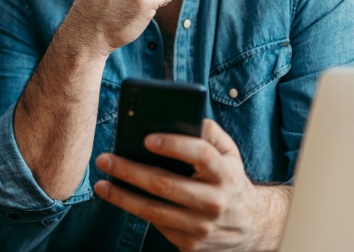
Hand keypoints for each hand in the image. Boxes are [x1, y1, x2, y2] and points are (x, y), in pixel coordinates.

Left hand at [93, 119, 288, 250]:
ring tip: (101, 184)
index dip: (174, 145)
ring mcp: (202, 227)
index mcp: (225, 174)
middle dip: (130, 171)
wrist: (252, 227)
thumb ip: (210, 132)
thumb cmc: (230, 181)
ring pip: (154, 211)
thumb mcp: (230, 155)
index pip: (201, 155)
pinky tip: (119, 198)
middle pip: (166, 185)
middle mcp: (215, 202)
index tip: (147, 139)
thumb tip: (185, 115)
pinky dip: (135, 210)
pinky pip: (156, 225)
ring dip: (122, 197)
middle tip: (105, 159)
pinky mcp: (190, 244)